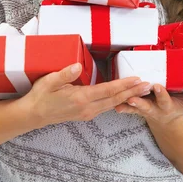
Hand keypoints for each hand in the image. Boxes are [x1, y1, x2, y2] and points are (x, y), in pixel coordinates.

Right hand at [11, 63, 150, 129]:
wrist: (33, 115)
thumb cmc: (40, 96)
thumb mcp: (49, 82)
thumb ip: (64, 74)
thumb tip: (77, 66)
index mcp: (80, 98)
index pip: (107, 90)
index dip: (123, 84)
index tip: (136, 79)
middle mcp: (87, 108)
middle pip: (115, 99)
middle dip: (133, 92)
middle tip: (149, 85)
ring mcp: (87, 113)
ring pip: (112, 104)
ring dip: (128, 97)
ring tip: (142, 91)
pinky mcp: (86, 114)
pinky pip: (106, 107)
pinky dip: (118, 101)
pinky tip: (125, 97)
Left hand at [115, 84, 182, 126]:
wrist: (165, 121)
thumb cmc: (177, 107)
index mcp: (166, 106)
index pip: (164, 99)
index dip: (161, 94)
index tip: (157, 86)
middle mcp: (154, 109)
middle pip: (145, 107)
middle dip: (139, 103)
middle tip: (131, 98)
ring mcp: (143, 110)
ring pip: (133, 108)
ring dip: (126, 106)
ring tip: (119, 104)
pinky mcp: (135, 109)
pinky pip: (126, 108)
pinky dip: (120, 107)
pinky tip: (113, 105)